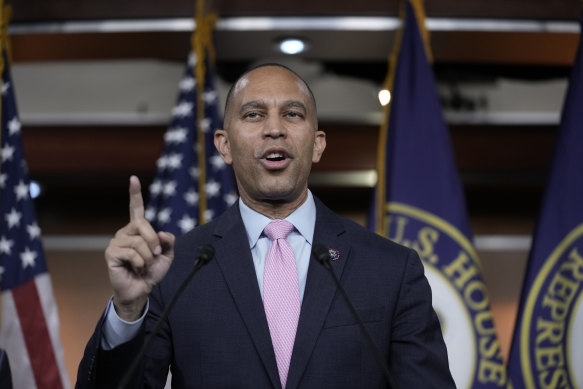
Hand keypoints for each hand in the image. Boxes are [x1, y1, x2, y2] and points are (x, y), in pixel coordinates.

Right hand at [104, 175, 174, 320]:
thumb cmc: (151, 272)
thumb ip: (168, 242)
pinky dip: (140, 263)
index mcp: (137, 230)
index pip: (136, 208)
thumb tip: (163, 233)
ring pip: (140, 242)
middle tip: (155, 255)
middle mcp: (125, 232)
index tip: (133, 178)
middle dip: (154, 241)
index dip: (134, 193)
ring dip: (148, 257)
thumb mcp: (166, 256)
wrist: (141, 291)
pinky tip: (135, 268)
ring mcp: (116, 242)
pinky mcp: (111, 253)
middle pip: (143, 224)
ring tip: (144, 265)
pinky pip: (133, 253)